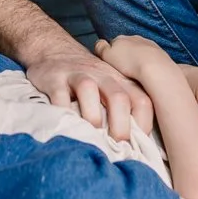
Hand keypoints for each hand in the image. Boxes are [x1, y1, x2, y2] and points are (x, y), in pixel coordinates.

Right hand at [27, 47, 153, 139]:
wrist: (54, 50)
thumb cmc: (87, 77)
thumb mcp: (109, 86)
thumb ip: (122, 109)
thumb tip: (133, 147)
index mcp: (120, 80)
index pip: (141, 100)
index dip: (144, 125)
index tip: (138, 147)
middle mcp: (101, 75)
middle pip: (118, 97)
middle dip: (120, 126)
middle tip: (116, 148)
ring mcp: (77, 74)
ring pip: (88, 89)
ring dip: (92, 116)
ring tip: (92, 136)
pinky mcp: (54, 78)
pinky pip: (58, 95)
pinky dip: (62, 112)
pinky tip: (66, 127)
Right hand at [92, 35, 173, 79]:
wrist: (155, 67)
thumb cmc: (129, 63)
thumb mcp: (107, 56)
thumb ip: (101, 48)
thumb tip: (99, 43)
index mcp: (120, 38)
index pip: (111, 44)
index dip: (110, 54)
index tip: (111, 65)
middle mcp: (135, 38)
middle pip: (126, 46)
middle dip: (124, 55)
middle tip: (123, 70)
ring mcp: (148, 44)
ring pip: (139, 51)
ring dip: (137, 59)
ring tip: (135, 73)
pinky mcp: (160, 53)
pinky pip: (150, 57)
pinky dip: (148, 63)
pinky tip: (146, 72)